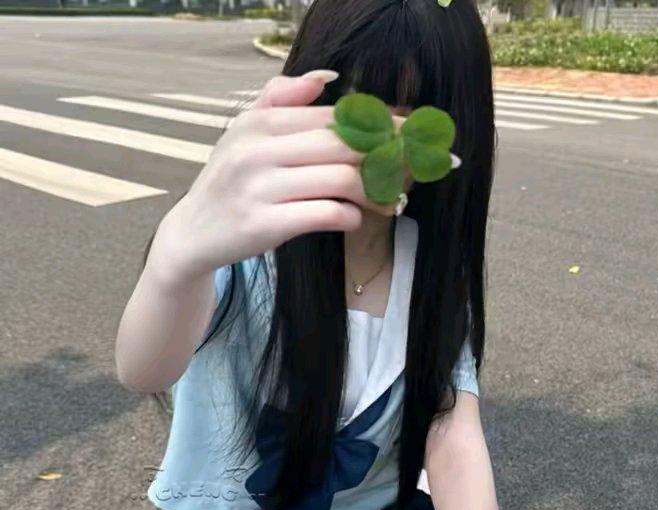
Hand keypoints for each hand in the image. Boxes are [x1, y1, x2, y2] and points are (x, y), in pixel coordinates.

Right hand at [154, 71, 408, 283]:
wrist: (194, 232)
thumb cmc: (230, 182)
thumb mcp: (244, 132)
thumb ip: (279, 99)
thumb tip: (325, 78)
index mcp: (262, 122)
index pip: (336, 117)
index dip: (381, 125)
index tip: (413, 135)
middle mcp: (259, 150)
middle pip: (345, 144)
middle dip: (388, 156)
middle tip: (412, 170)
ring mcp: (260, 188)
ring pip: (342, 179)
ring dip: (376, 192)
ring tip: (389, 200)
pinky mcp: (265, 225)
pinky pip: (326, 214)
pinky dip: (351, 216)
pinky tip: (355, 219)